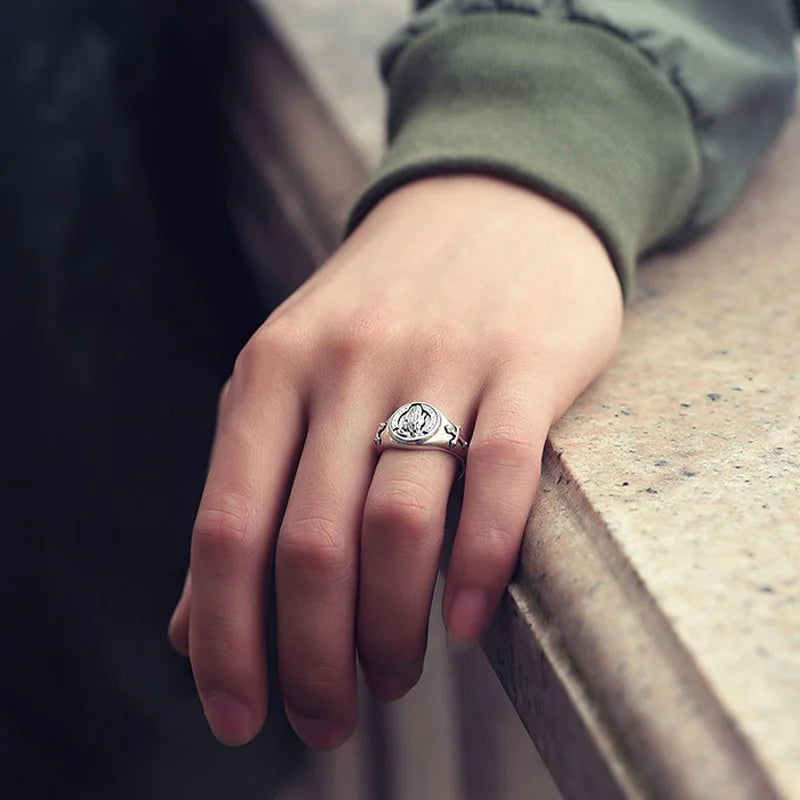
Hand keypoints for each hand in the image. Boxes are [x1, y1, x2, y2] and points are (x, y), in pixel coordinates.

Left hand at [168, 175, 622, 749]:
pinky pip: (500, 474)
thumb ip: (246, 491)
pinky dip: (480, 563)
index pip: (226, 528)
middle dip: (312, 659)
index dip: (223, 639)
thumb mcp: (292, 380)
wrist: (488, 202)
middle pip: (311, 546)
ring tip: (394, 679)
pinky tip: (468, 625)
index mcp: (269, 372)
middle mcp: (343, 363)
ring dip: (390, 629)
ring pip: (399, 524)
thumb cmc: (385, 311)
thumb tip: (188, 628)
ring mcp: (438, 358)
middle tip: (329, 722)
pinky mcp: (524, 360)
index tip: (239, 721)